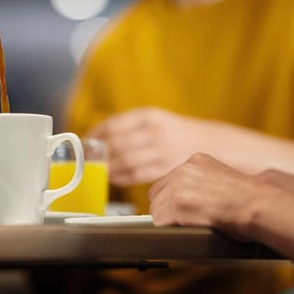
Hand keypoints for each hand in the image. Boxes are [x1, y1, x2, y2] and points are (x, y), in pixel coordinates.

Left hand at [89, 107, 215, 185]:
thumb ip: (129, 126)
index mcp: (148, 115)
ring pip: (124, 161)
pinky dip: (121, 177)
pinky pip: (136, 174)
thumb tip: (97, 138)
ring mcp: (161, 150)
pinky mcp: (165, 168)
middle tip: (86, 159)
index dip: (95, 135)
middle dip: (98, 153)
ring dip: (107, 167)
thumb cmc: (175, 132)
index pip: (113, 124)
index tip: (84, 142)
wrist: (209, 142)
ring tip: (98, 170)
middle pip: (116, 144)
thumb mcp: (155, 119)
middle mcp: (154, 130)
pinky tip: (114, 178)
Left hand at [148, 153, 276, 239]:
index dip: (171, 198)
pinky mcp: (177, 203)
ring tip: (188, 226)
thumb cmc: (249, 199)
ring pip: (156, 209)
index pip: (168, 180)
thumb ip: (202, 181)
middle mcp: (184, 169)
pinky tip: (186, 230)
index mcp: (196, 160)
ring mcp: (179, 185)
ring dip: (168, 220)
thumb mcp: (223, 177)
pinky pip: (159, 221)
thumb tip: (189, 198)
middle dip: (166, 209)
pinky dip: (169, 229)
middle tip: (181, 221)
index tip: (179, 209)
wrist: (258, 204)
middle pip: (157, 193)